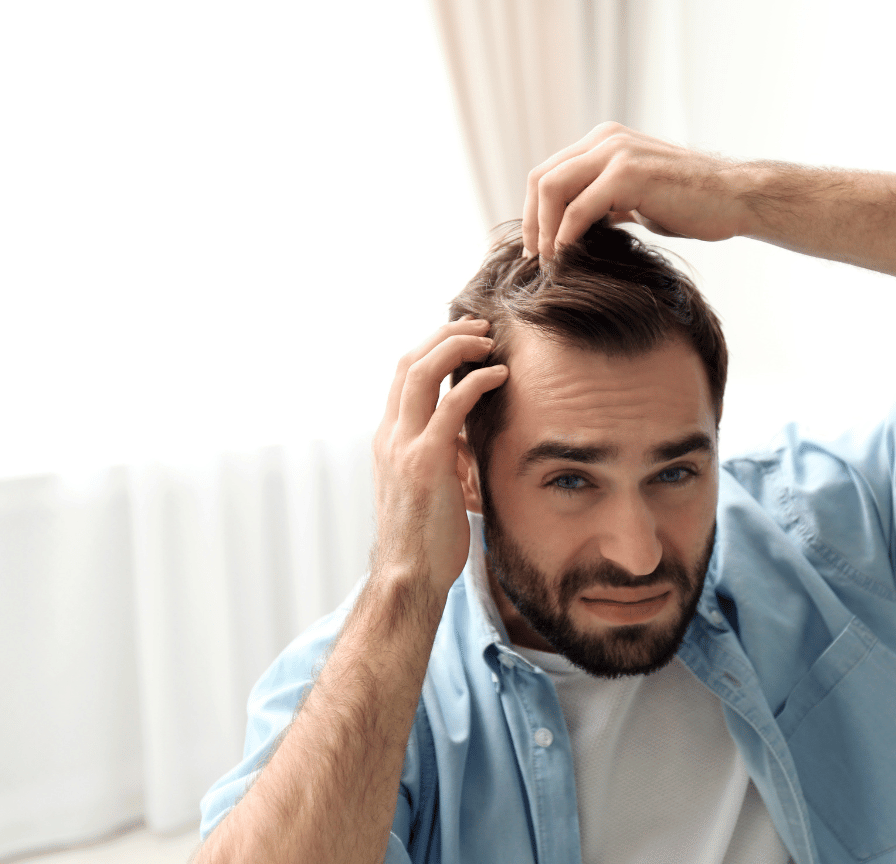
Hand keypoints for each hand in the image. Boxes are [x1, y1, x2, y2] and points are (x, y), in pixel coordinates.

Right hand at [371, 318, 507, 597]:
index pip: (403, 375)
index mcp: (388, 439)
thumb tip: (465, 438)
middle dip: (444, 335)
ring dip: (457, 347)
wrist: (409, 576)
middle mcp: (390, 435)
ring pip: (421, 372)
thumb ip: (441, 455)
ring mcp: (403, 446)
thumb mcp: (431, 485)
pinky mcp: (425, 462)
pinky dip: (475, 383)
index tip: (463, 335)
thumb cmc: (425, 538)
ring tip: (488, 340)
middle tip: (479, 325)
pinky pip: (450, 406)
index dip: (432, 346)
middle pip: (408, 361)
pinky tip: (499, 376)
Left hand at [522, 122, 750, 260]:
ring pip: (552, 189)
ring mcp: (616, 152)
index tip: (537, 246)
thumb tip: (574, 227)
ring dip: (544, 230)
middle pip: (540, 178)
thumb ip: (606, 202)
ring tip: (550, 261)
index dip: (534, 211)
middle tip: (535, 258)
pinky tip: (568, 256)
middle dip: (531, 222)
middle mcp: (605, 140)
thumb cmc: (692, 204)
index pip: (549, 172)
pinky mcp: (629, 174)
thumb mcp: (638, 198)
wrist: (735, 198)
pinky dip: (565, 235)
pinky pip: (579, 207)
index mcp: (605, 142)